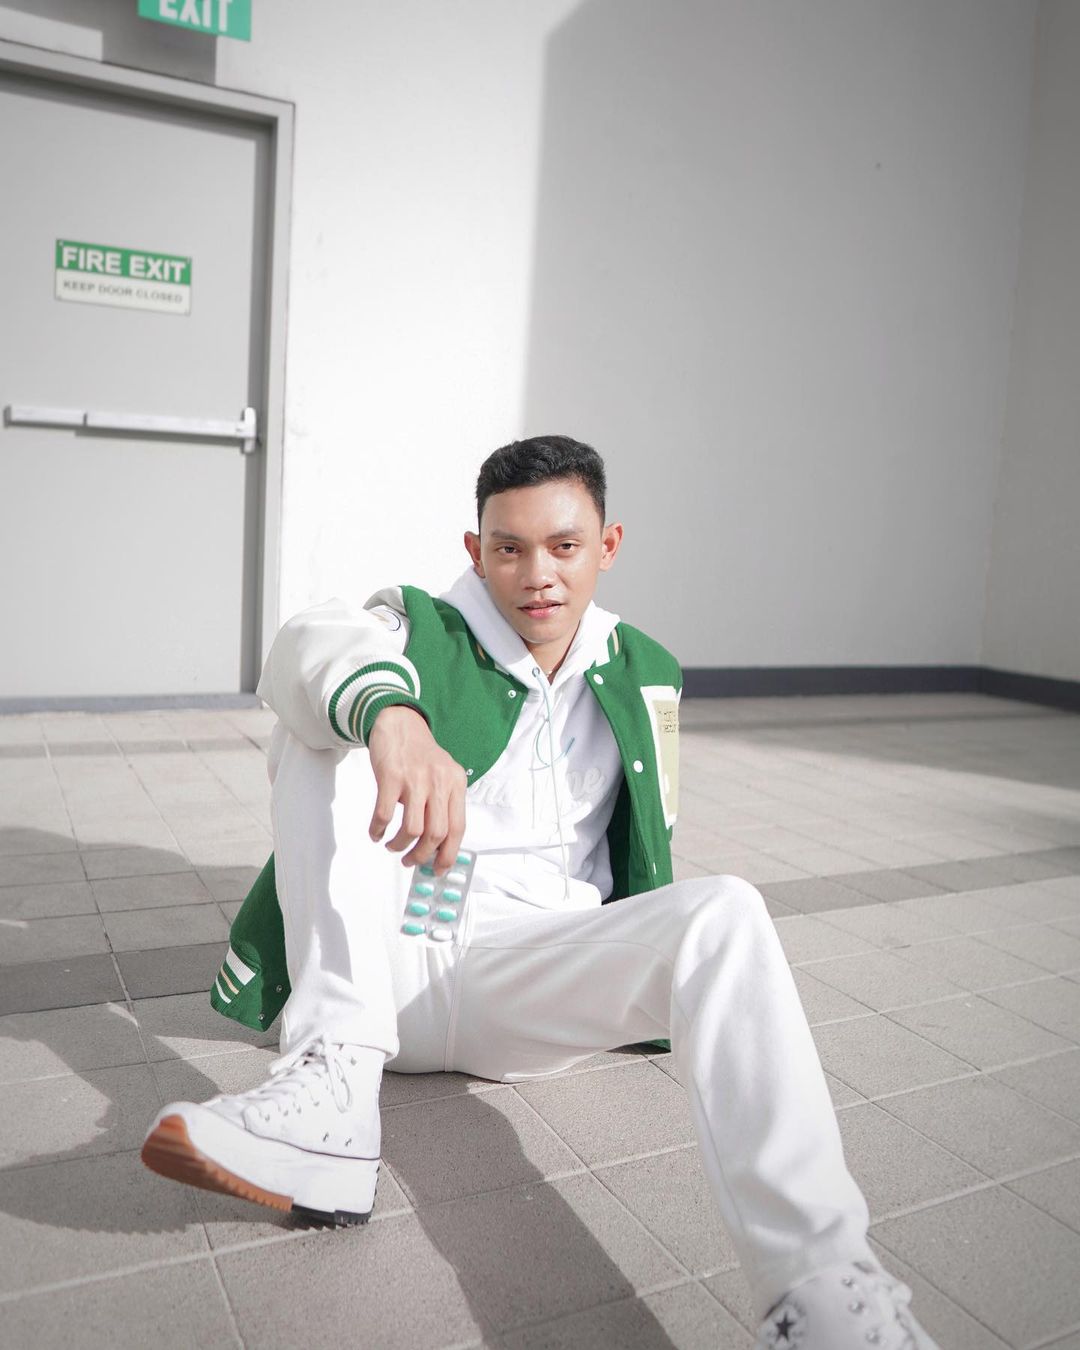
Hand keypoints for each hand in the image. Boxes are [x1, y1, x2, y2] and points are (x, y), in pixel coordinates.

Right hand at [366, 705, 466, 871]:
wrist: (399, 723)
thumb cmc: (420, 755)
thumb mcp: (443, 775)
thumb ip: (444, 804)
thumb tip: (437, 846)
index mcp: (456, 784)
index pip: (458, 828)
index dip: (448, 854)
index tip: (438, 869)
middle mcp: (439, 782)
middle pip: (436, 834)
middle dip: (422, 855)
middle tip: (410, 861)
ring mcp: (415, 779)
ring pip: (412, 829)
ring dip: (400, 846)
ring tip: (393, 846)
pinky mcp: (392, 776)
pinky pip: (385, 814)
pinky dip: (378, 830)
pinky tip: (376, 833)